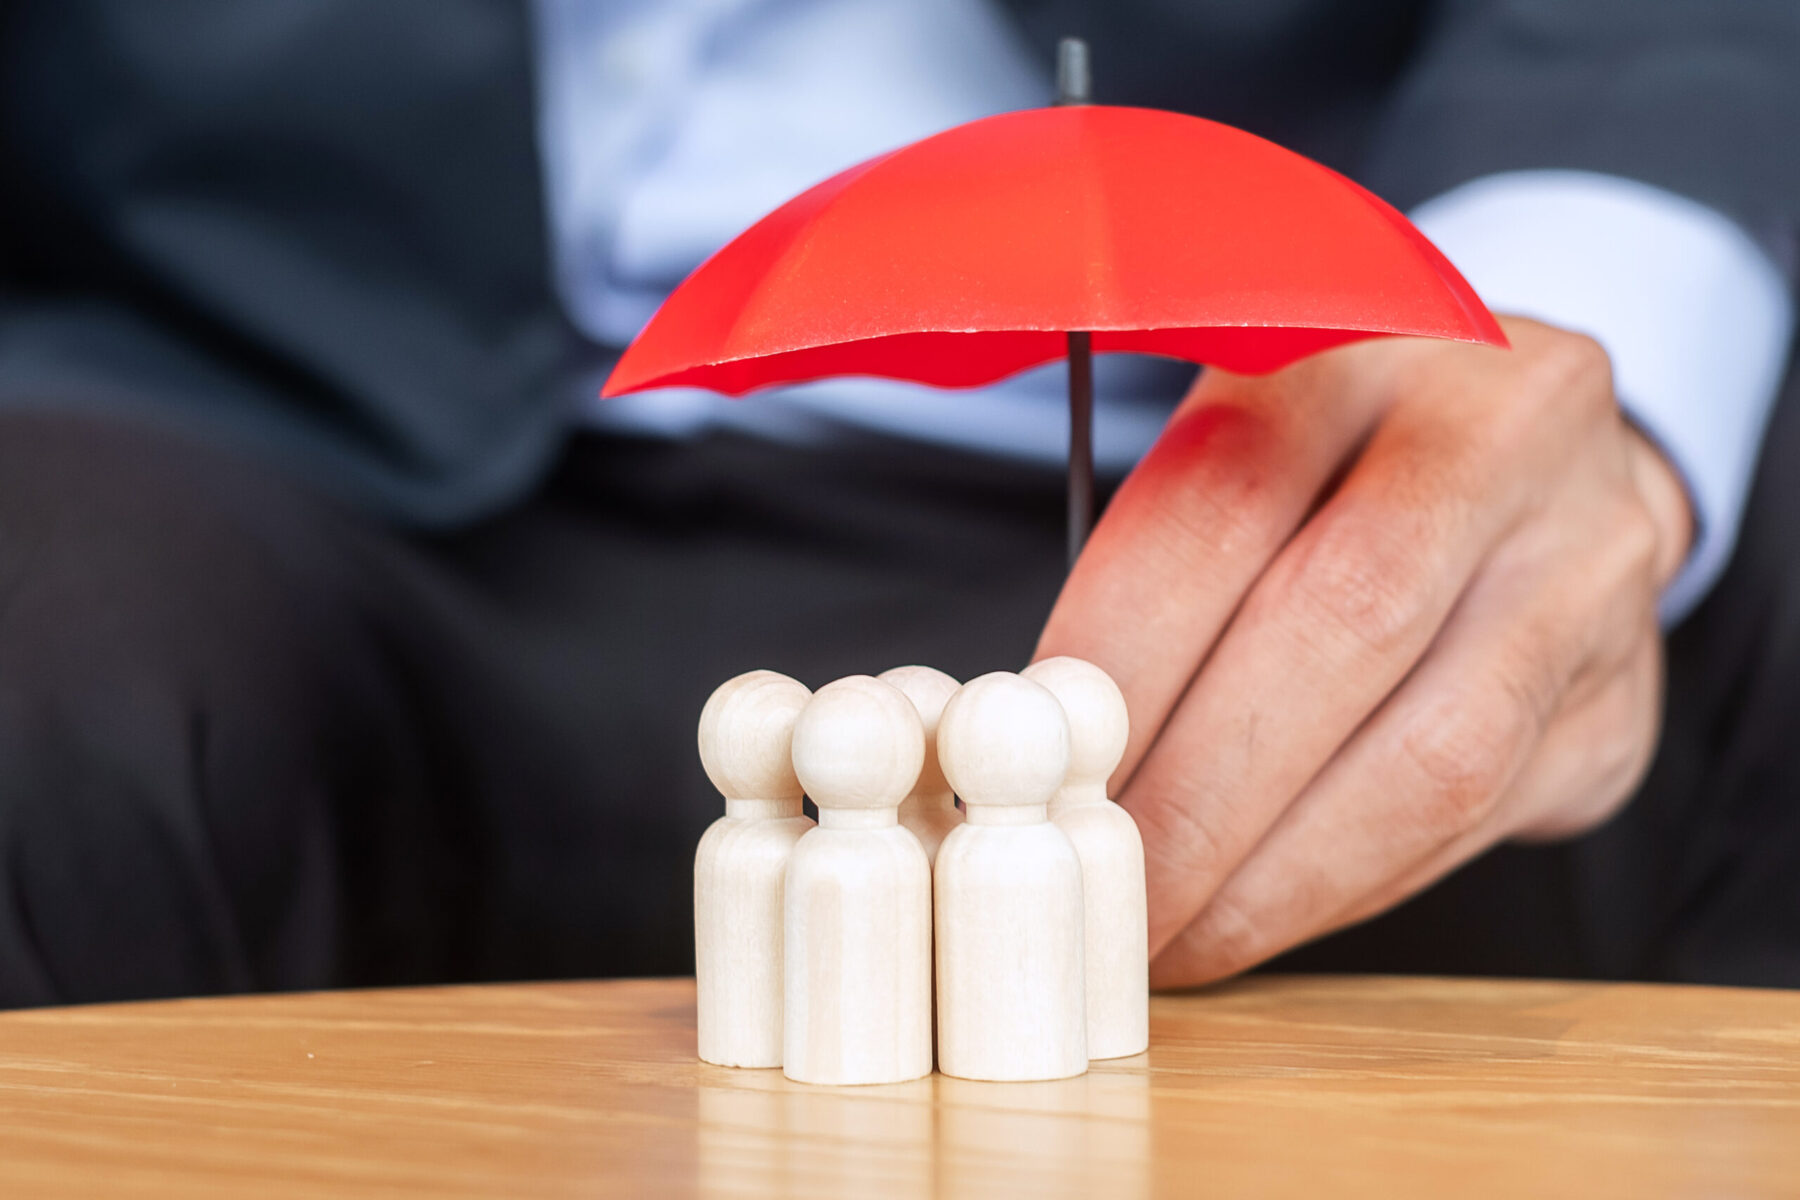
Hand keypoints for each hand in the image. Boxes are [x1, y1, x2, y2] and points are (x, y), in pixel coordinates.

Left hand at [1035, 316, 1692, 987]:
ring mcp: (1586, 567)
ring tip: (1176, 933)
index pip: (1223, 502)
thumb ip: (1158, 548)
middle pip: (1341, 626)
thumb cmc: (1342, 457)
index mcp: (1365, 343)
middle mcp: (1504, 435)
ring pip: (1432, 752)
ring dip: (1279, 873)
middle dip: (1199, 790)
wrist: (1543, 458)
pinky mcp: (1620, 697)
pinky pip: (1478, 820)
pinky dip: (1350, 885)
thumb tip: (1035, 721)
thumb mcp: (1244, 433)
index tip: (1037, 761)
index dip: (1119, 654)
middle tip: (1105, 882)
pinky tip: (1264, 910)